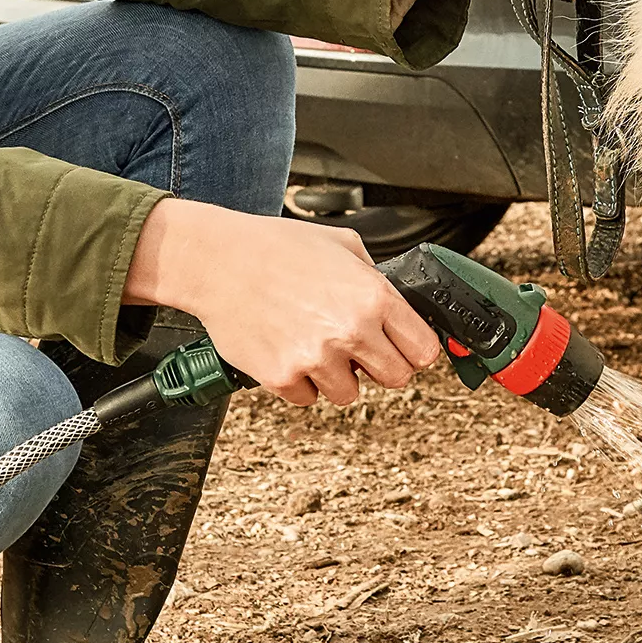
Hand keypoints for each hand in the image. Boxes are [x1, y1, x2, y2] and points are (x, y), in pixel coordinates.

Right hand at [123, 199, 441, 405]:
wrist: (217, 260)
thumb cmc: (274, 247)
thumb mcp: (342, 243)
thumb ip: (374, 276)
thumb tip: (397, 304)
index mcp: (373, 297)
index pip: (423, 350)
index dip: (414, 349)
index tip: (403, 348)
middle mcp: (350, 331)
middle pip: (396, 379)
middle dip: (380, 366)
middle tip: (359, 351)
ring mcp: (316, 358)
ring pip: (349, 394)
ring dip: (337, 377)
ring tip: (314, 344)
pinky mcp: (283, 377)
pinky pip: (308, 399)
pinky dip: (300, 381)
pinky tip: (288, 349)